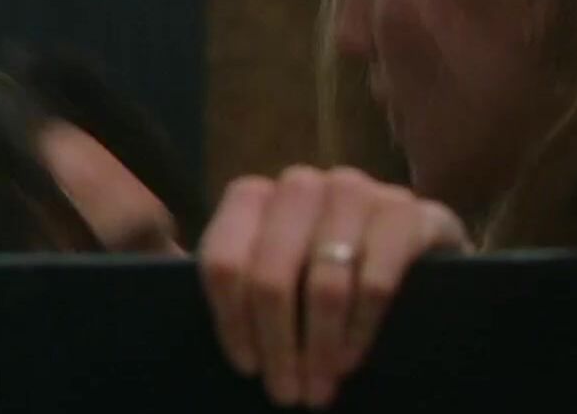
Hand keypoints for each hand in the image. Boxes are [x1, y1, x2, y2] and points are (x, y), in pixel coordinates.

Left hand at [198, 166, 469, 408]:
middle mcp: (301, 184)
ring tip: (320, 387)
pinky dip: (360, 328)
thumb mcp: (270, 275)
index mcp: (254, 198)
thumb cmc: (322, 274)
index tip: (247, 367)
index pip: (223, 261)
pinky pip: (376, 279)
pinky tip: (351, 358)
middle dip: (279, 346)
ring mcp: (356, 191)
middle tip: (289, 393)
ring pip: (323, 282)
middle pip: (270, 276)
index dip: (231, 323)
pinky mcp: (406, 211)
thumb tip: (163, 287)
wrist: (412, 254)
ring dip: (319, 346)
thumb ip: (228, 281)